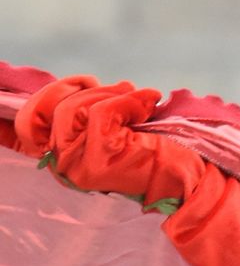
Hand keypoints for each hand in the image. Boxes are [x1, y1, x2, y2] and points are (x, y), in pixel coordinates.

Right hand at [13, 76, 205, 210]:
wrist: (192, 181)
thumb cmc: (154, 151)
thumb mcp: (113, 130)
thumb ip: (88, 114)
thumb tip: (78, 84)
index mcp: (60, 155)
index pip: (22, 130)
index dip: (29, 103)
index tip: (53, 87)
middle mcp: (62, 164)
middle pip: (50, 107)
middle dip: (84, 87)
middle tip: (119, 88)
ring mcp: (78, 165)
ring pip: (73, 108)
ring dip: (111, 93)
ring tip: (137, 97)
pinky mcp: (101, 159)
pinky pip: (101, 113)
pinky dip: (128, 100)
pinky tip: (149, 102)